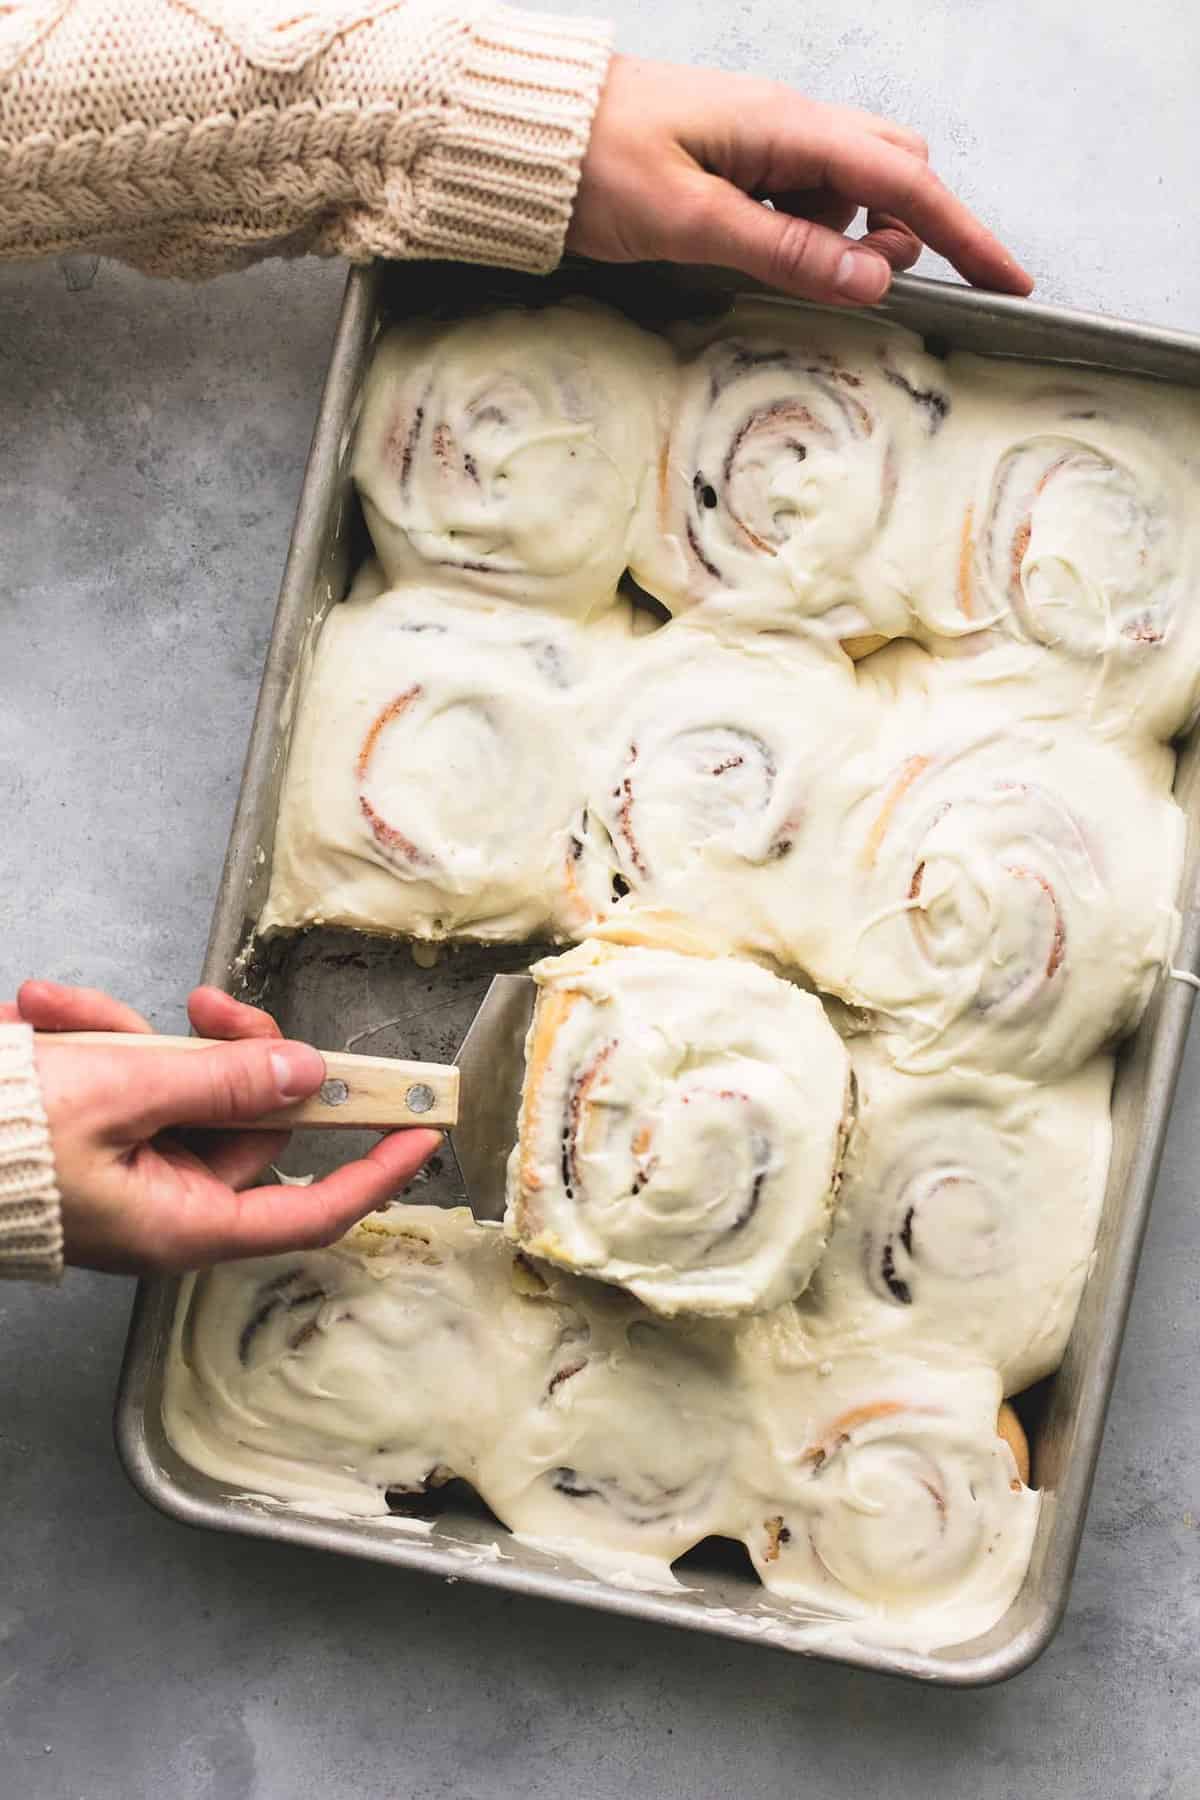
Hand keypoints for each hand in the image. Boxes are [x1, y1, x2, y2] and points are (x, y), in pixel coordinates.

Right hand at [4, 981, 440, 1274]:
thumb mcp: (121, 1096)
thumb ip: (222, 1082)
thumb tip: (305, 1072)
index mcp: (187, 1222)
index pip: (314, 1208)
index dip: (375, 1170)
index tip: (423, 1127)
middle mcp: (170, 1204)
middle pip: (249, 1121)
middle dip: (222, 1052)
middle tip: (198, 1004)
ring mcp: (133, 1173)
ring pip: (180, 1087)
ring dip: (126, 1037)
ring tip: (56, 1015)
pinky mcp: (97, 1142)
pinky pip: (125, 1084)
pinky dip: (88, 1042)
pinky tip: (39, 1017)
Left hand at [569, 55, 1031, 305]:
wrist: (527, 134)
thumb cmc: (593, 162)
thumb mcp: (688, 218)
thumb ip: (783, 250)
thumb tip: (875, 276)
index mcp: (785, 127)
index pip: (903, 180)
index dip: (963, 233)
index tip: (1008, 279)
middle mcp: (787, 125)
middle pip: (892, 171)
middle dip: (908, 230)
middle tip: (879, 286)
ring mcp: (764, 142)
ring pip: (845, 190)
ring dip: (845, 238)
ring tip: (786, 265)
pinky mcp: (738, 162)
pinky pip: (798, 199)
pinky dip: (801, 233)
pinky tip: (756, 248)